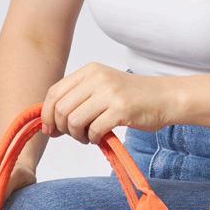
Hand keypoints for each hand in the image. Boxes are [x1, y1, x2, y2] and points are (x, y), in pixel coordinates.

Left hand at [40, 62, 176, 144]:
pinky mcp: (121, 109)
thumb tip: (49, 121)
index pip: (54, 92)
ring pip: (74, 121)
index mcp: (89, 70)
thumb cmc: (131, 96)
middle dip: (61, 128)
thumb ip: (77, 98)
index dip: (46, 114)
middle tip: (72, 135)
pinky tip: (99, 137)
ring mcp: (109, 93)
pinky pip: (93, 130)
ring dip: (77, 135)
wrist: (164, 97)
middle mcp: (97, 78)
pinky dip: (92, 138)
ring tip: (87, 136)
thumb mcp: (101, 87)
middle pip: (61, 108)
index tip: (49, 129)